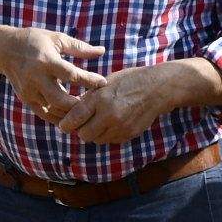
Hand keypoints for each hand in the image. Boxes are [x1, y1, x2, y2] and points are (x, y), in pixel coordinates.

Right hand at [0, 27, 106, 124]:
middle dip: (80, 104)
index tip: (103, 82)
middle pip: (61, 99)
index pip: (72, 75)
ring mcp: (30, 91)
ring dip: (71, 112)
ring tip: (86, 110)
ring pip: (54, 110)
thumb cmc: (35, 41)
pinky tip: (71, 115)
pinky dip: (59, 117)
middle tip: (95, 103)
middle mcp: (36, 78)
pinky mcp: (26, 99)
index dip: (89, 80)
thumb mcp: (57, 39)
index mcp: (46, 61)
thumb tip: (102, 51)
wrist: (5, 49)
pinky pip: (45, 114)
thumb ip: (79, 47)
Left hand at [52, 64, 175, 144]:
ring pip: (97, 140)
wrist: (157, 88)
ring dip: (95, 133)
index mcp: (100, 98)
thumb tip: (71, 111)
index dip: (66, 124)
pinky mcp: (129, 134)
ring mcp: (120, 126)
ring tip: (100, 121)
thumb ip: (89, 98)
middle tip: (83, 122)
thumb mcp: (105, 83)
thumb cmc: (129, 81)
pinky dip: (107, 135)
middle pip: (84, 134)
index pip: (74, 119)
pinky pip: (110, 140)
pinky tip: (112, 123)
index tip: (64, 124)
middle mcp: (109, 115)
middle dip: (81, 130)